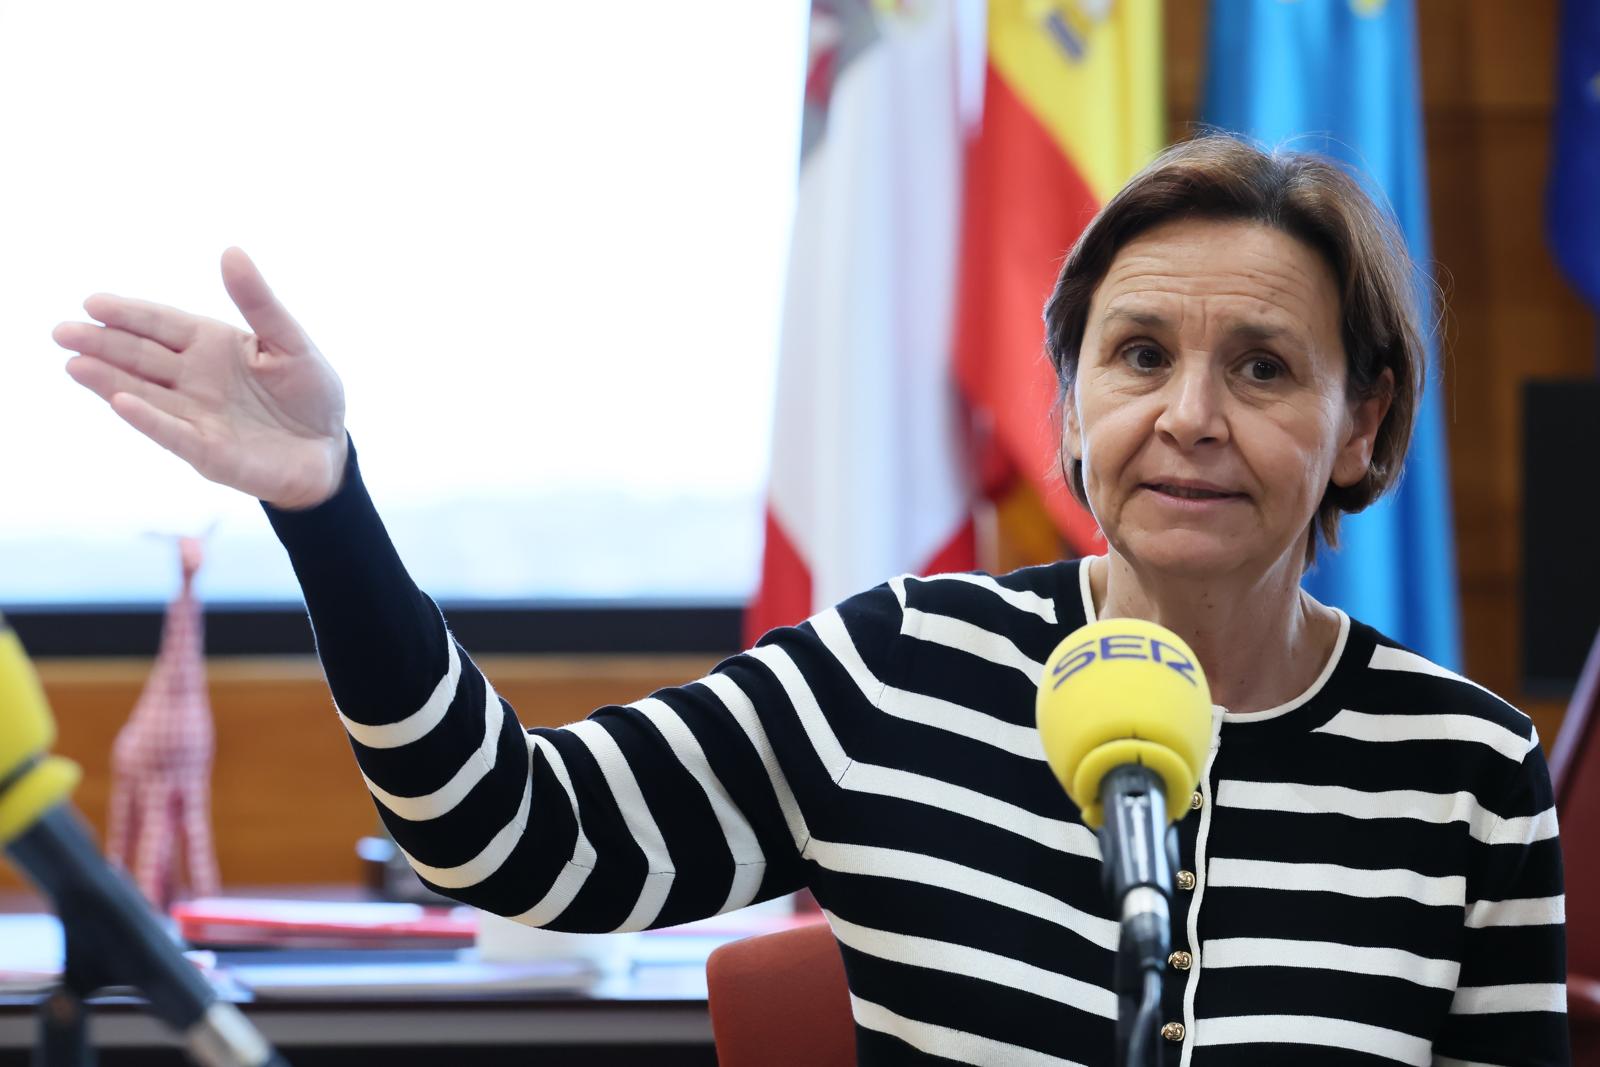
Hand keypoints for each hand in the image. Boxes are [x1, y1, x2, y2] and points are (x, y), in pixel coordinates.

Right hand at [55, 248, 348, 509]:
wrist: (328, 451)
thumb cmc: (310, 394)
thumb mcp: (291, 342)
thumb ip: (259, 302)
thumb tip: (232, 252)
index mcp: (212, 346)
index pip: (161, 325)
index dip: (129, 314)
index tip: (93, 302)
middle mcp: (195, 379)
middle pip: (141, 357)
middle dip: (102, 343)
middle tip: (62, 331)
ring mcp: (197, 416)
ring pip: (145, 394)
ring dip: (110, 381)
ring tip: (75, 364)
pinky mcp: (208, 452)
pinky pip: (174, 434)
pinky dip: (149, 419)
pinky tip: (121, 402)